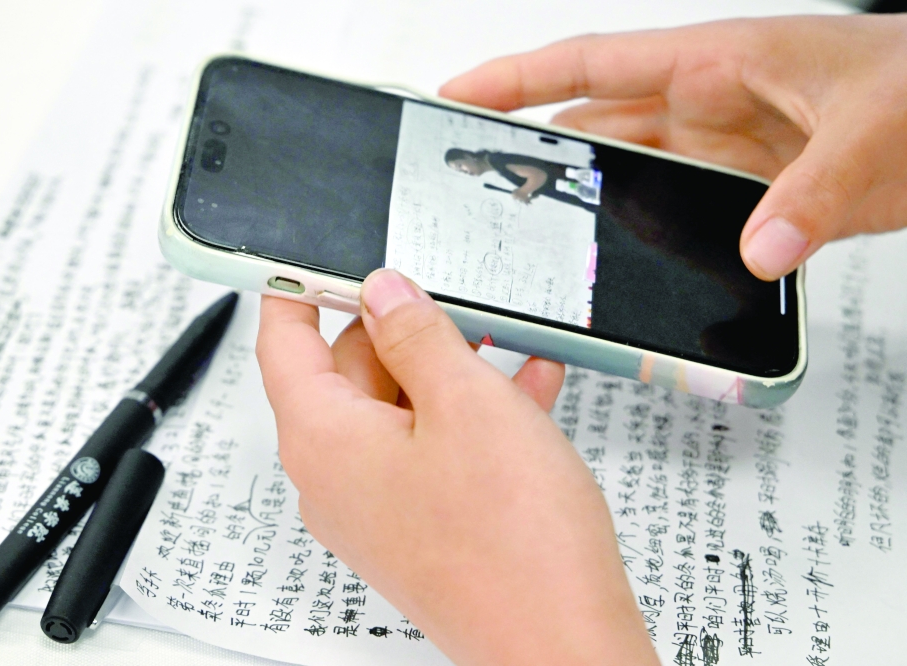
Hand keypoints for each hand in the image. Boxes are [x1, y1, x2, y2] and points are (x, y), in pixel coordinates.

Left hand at [257, 270, 657, 665]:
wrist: (559, 643)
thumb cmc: (511, 544)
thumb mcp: (466, 402)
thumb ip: (416, 334)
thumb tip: (383, 293)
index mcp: (323, 441)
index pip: (282, 343)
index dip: (298, 289)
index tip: (318, 258)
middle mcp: (337, 479)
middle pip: (349, 373)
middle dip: (402, 329)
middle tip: (451, 300)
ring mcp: (378, 507)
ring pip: (400, 410)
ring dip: (448, 370)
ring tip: (503, 342)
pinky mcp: (420, 526)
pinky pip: (431, 449)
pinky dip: (469, 415)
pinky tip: (525, 387)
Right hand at [439, 15, 906, 280]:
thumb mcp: (880, 123)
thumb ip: (820, 188)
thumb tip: (764, 249)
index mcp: (715, 62)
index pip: (589, 64)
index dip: (515, 79)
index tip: (457, 95)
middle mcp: (707, 105)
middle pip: (594, 130)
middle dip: (535, 156)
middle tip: (478, 188)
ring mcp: (725, 152)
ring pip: (629, 179)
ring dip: (589, 208)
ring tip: (539, 244)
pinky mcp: (751, 191)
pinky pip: (677, 217)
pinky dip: (648, 242)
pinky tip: (630, 271)